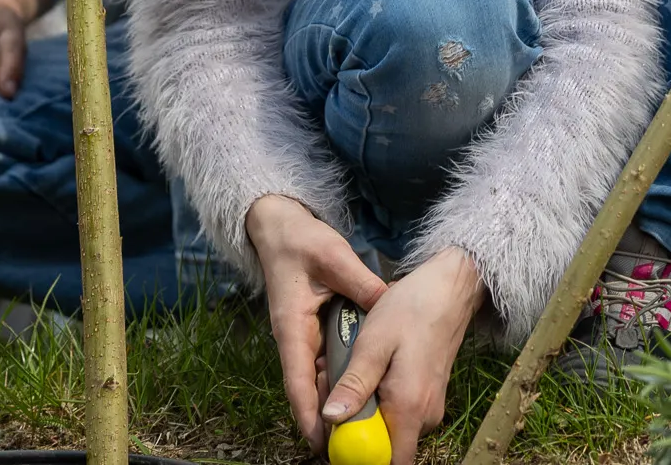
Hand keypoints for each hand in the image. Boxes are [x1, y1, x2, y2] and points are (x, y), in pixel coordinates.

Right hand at [245, 196, 389, 453]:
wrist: (281, 227)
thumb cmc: (300, 241)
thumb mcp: (333, 257)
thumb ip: (361, 283)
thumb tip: (389, 304)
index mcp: (292, 326)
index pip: (298, 380)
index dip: (309, 414)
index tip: (320, 442)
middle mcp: (296, 338)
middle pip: (312, 388)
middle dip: (330, 417)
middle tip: (355, 443)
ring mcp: (306, 337)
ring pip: (323, 378)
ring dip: (340, 400)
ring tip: (367, 427)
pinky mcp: (316, 331)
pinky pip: (331, 361)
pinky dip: (346, 378)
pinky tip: (367, 390)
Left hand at [321, 248, 483, 464]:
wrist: (448, 291)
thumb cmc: (412, 311)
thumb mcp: (374, 343)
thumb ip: (354, 384)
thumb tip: (330, 418)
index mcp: (409, 408)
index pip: (389, 461)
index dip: (360, 456)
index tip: (336, 434)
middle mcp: (424, 416)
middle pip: (383, 444)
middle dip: (352, 424)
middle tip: (329, 387)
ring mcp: (428, 407)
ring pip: (388, 426)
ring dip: (361, 407)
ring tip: (342, 368)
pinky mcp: (426, 395)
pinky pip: (397, 410)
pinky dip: (375, 396)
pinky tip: (362, 366)